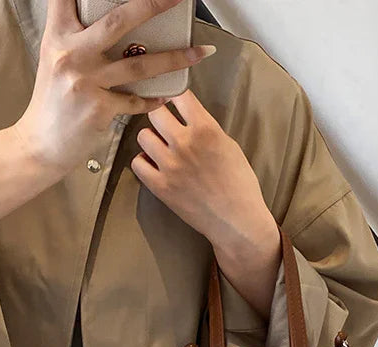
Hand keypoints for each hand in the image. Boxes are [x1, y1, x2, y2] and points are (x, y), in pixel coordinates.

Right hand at [12, 0, 217, 178]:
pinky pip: (136, 100)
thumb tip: (114, 22)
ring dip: (175, 58)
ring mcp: (86, 82)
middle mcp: (71, 54)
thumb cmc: (52, 102)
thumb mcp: (56, 59)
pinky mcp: (99, 109)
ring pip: (139, 64)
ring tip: (199, 52)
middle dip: (153, 4)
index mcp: (58, 36)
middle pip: (118, 21)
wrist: (40, 145)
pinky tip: (167, 95)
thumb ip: (78, 37)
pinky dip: (154, 98)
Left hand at [131, 89, 281, 318]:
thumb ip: (206, 129)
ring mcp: (169, 166)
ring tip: (160, 147)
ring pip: (143, 136)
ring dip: (151, 139)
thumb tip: (186, 117)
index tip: (175, 102)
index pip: (179, 96)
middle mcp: (184, 143)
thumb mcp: (229, 146)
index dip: (175, 97)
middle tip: (166, 127)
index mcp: (206, 129)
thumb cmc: (239, 184)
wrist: (235, 220)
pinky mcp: (160, 186)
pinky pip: (137, 163)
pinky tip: (154, 165)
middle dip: (160, 117)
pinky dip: (144, 162)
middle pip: (155, 113)